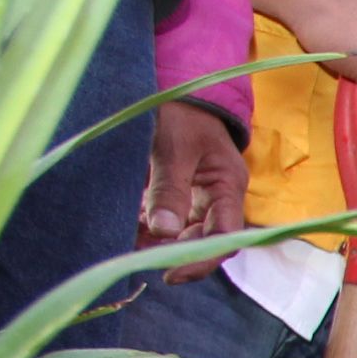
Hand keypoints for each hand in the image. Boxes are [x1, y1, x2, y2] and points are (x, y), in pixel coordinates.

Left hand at [140, 103, 249, 279]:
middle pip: (203, 239)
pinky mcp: (178, 187)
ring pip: (183, 231)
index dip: (200, 260)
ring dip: (157, 240)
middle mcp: (217, 195)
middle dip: (173, 252)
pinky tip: (128, 224)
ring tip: (127, 242)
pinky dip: (148, 224)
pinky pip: (167, 215)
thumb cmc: (180, 110)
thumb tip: (164, 233)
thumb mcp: (172, 148)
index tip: (169, 273)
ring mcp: (198, 192)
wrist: (174, 84)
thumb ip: (169, 190)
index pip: (224, 238)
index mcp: (228, 186)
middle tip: (137, 257)